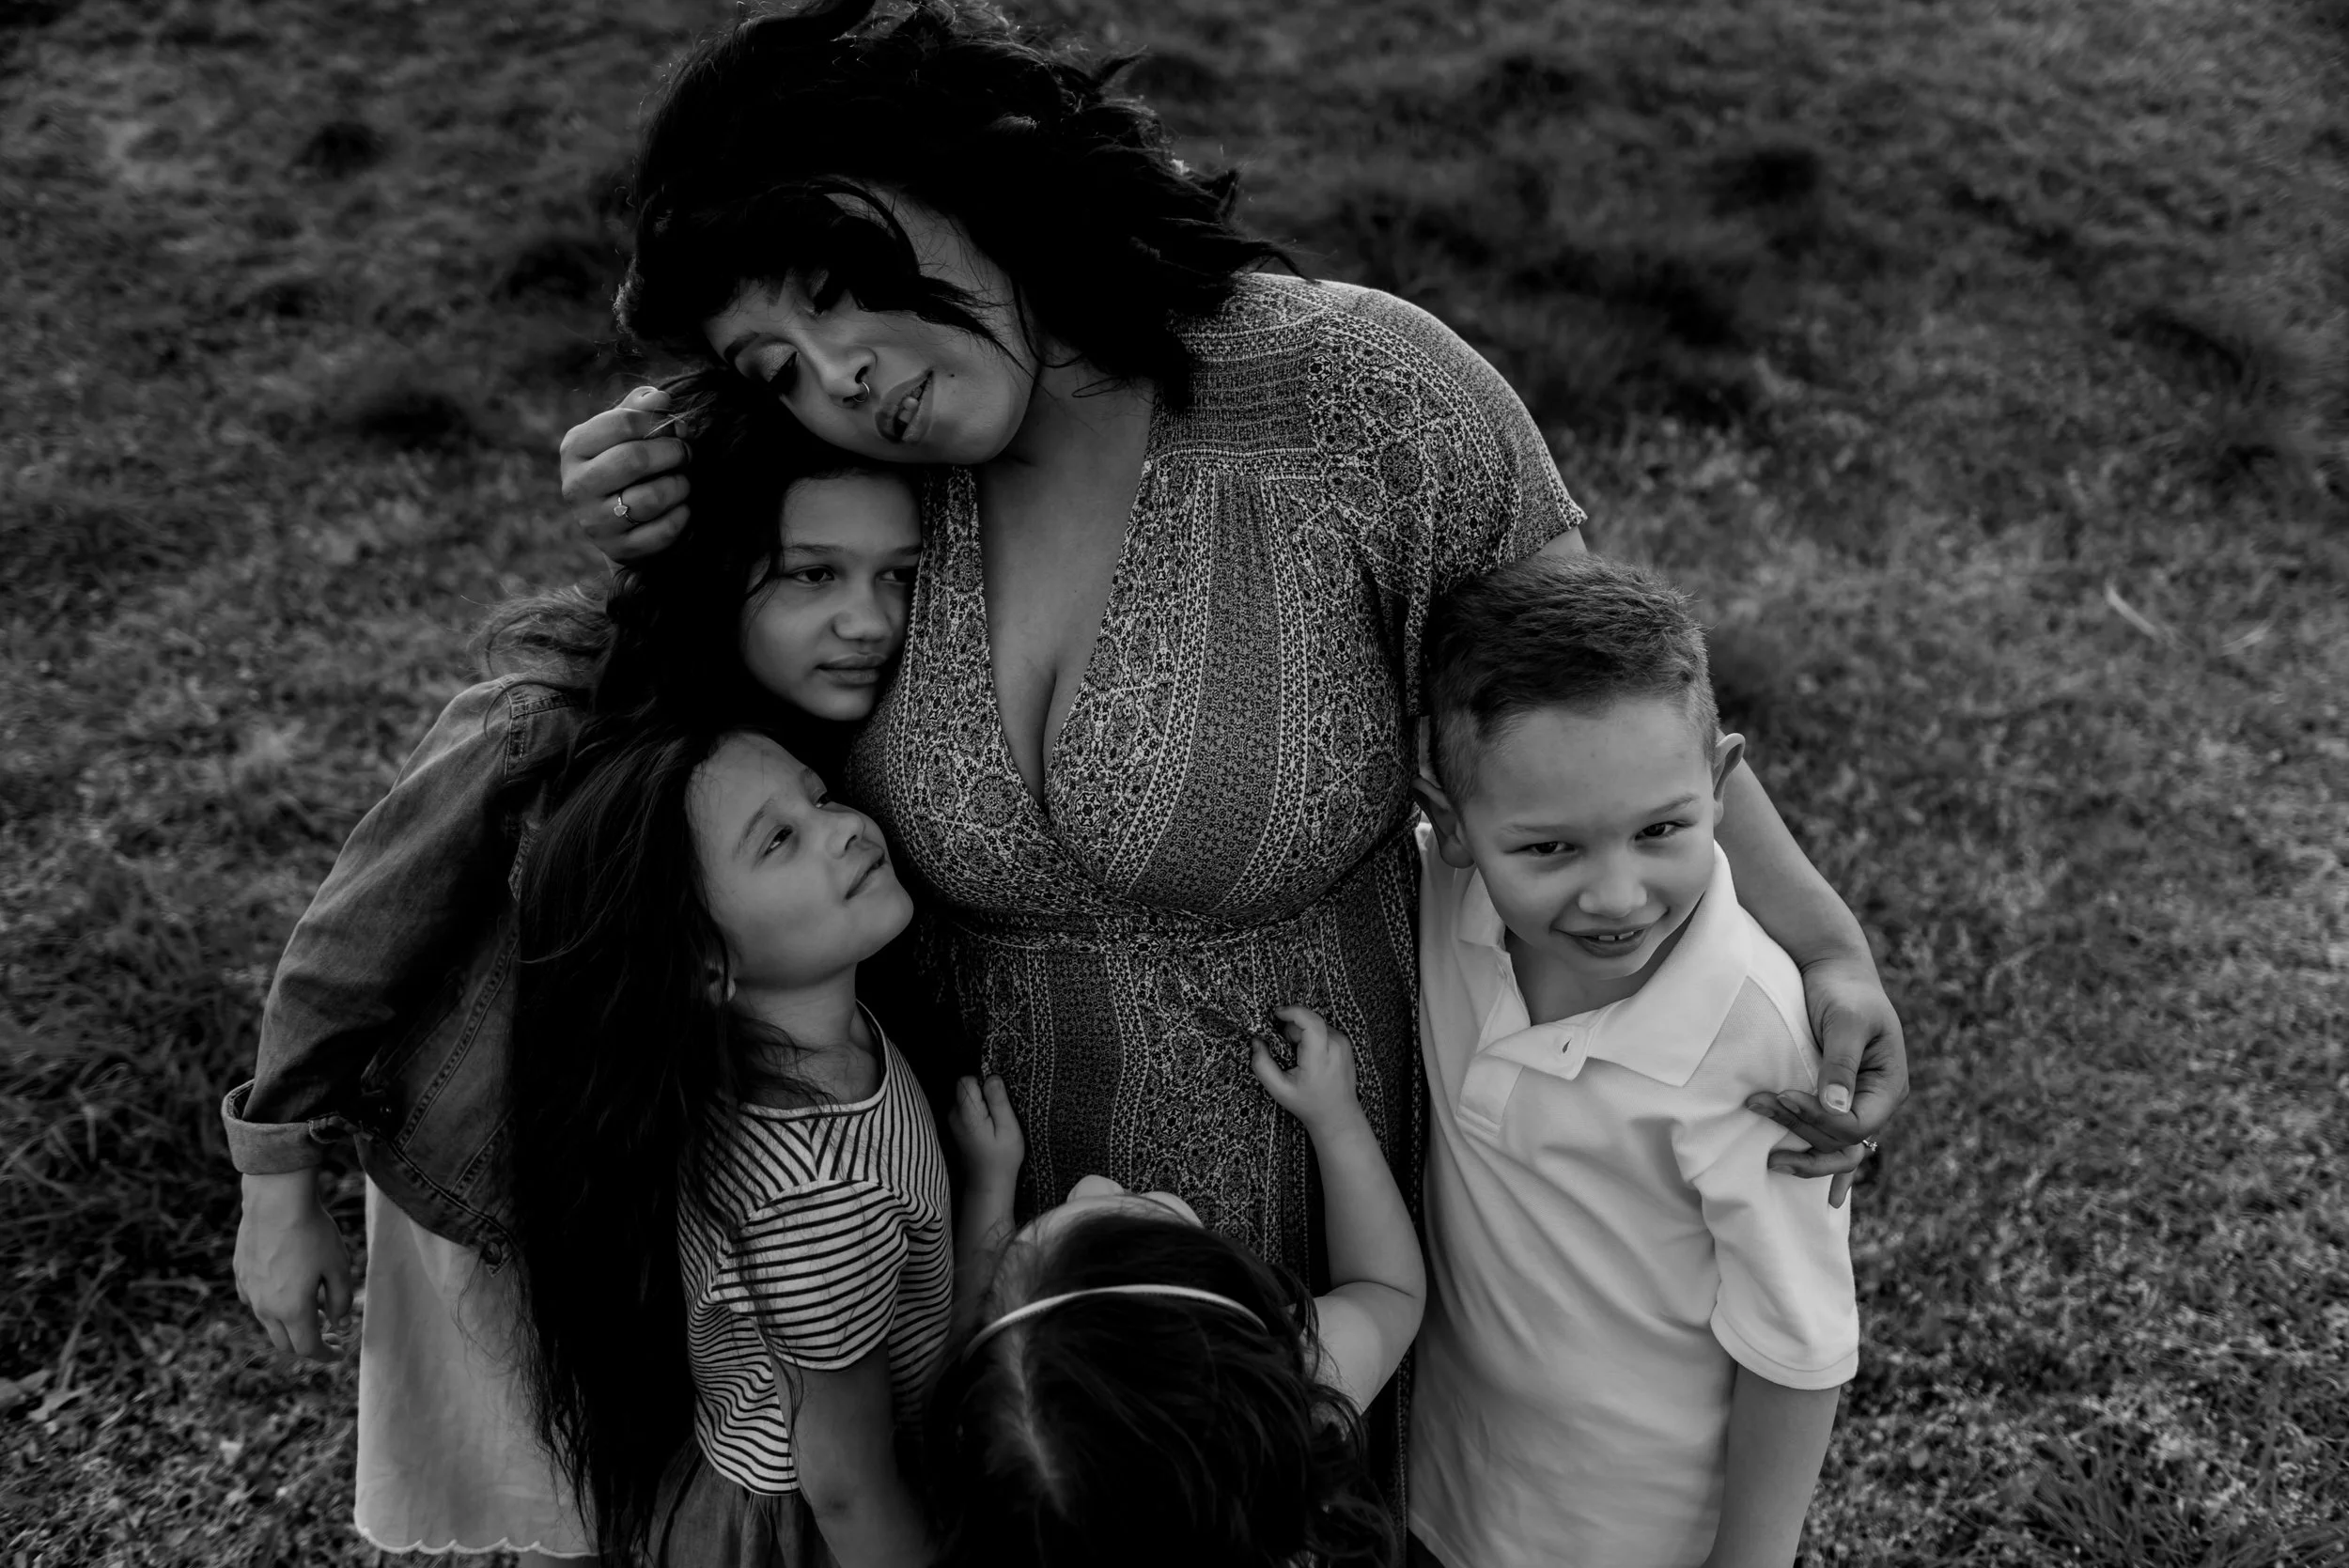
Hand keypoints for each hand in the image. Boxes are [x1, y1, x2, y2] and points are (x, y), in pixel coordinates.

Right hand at [233, 1169, 353, 1360]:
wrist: (276, 1202)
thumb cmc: (313, 1233)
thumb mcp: (338, 1268)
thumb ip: (341, 1301)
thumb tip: (341, 1324)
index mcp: (291, 1311)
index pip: (308, 1348)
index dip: (326, 1355)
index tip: (341, 1352)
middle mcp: (265, 1308)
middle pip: (285, 1342)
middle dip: (309, 1345)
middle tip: (331, 1334)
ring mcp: (248, 1292)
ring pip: (269, 1323)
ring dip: (291, 1324)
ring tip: (315, 1308)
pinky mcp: (240, 1275)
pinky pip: (256, 1301)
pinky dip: (274, 1306)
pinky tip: (288, 1290)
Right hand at [557, 385, 695, 561]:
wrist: (616, 522)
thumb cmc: (623, 464)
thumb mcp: (624, 433)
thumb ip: (640, 409)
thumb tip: (661, 398)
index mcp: (575, 448)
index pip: (622, 422)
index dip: (659, 422)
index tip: (677, 427)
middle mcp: (577, 486)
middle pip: (634, 459)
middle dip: (673, 452)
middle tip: (687, 453)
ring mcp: (594, 522)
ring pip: (651, 498)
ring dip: (679, 485)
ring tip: (683, 481)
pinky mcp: (618, 549)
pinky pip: (663, 530)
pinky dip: (681, 516)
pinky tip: (682, 507)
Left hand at [949, 1075, 1023, 1199]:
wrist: (987, 1184)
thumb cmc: (1002, 1158)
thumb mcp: (1008, 1128)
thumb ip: (999, 1101)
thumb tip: (992, 1076)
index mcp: (967, 1113)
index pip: (966, 1080)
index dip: (983, 1083)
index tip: (997, 1099)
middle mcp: (954, 1114)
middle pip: (965, 1087)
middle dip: (983, 1094)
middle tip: (998, 1115)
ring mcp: (952, 1121)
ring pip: (966, 1097)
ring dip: (981, 1104)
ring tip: (993, 1125)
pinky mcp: (955, 1127)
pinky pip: (966, 1108)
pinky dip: (977, 1113)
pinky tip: (987, 1130)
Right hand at [1253, 1006, 1366, 1134]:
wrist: (1338, 1115)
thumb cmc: (1308, 1104)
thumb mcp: (1279, 1090)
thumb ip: (1262, 1065)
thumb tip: (1257, 1041)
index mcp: (1320, 1057)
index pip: (1310, 1022)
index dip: (1292, 1012)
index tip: (1275, 1014)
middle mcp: (1336, 1046)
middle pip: (1308, 1021)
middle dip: (1293, 1031)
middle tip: (1287, 1053)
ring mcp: (1344, 1044)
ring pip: (1315, 1025)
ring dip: (1302, 1035)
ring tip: (1299, 1059)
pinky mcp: (1346, 1044)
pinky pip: (1323, 1031)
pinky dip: (1312, 1038)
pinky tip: (1310, 1059)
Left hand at [1747, 954, 1908, 1206]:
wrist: (1834, 971)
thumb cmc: (1844, 991)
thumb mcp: (1846, 1021)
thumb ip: (1840, 1063)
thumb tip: (1834, 1107)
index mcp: (1889, 1086)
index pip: (1858, 1126)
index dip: (1820, 1120)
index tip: (1784, 1097)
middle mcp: (1877, 1104)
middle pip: (1845, 1144)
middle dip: (1802, 1132)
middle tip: (1759, 1104)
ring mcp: (1858, 1107)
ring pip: (1837, 1150)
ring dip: (1804, 1153)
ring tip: (1769, 1158)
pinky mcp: (1837, 1103)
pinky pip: (1835, 1144)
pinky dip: (1827, 1169)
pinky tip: (1827, 1200)